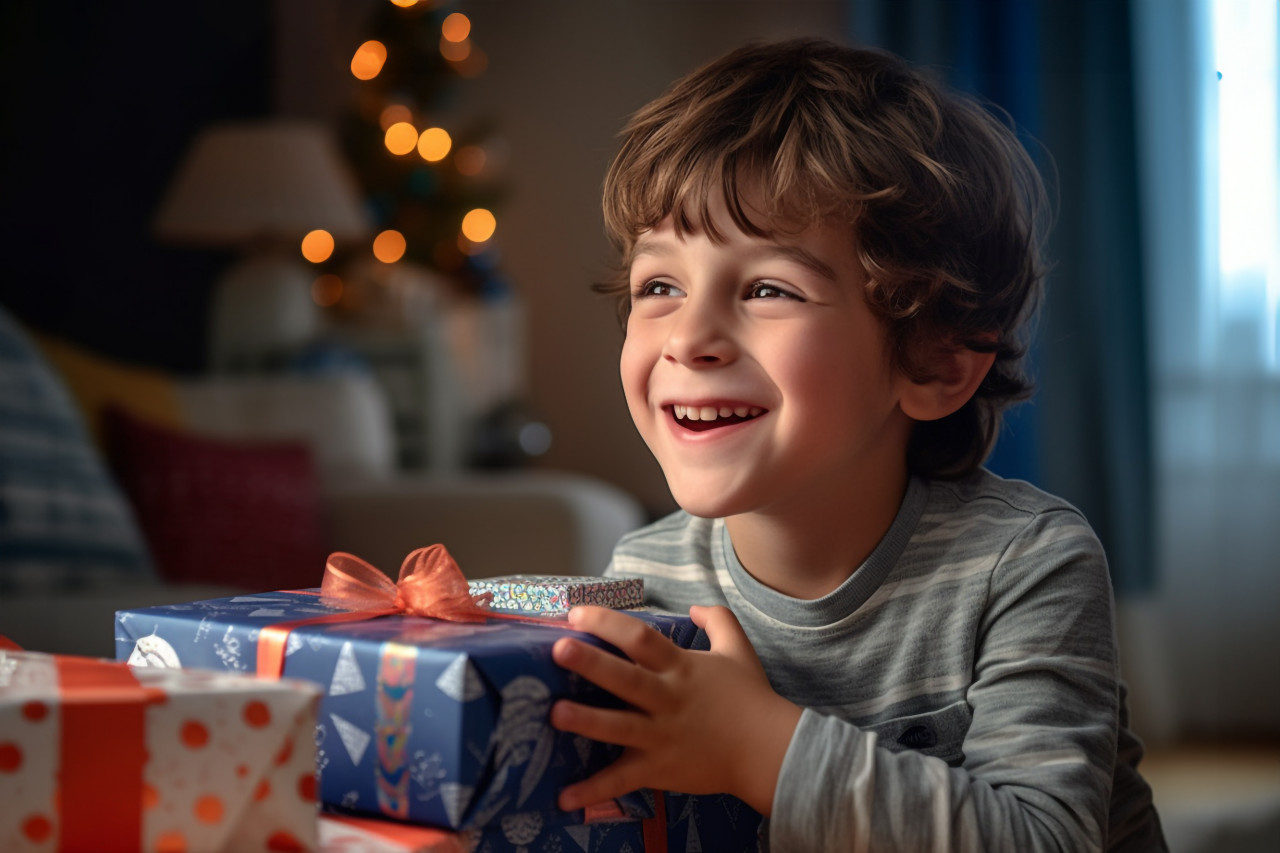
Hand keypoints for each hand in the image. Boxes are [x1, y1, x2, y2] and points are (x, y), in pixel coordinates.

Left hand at [549, 604, 801, 815]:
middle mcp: (667, 699)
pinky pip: (622, 780)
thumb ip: (719, 620)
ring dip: (586, 720)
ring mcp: (661, 735)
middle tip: (558, 649)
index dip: (609, 623)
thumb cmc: (752, 699)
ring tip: (554, 714)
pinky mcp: (658, 769)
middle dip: (591, 663)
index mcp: (681, 668)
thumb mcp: (739, 651)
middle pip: (626, 678)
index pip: (641, 638)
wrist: (771, 751)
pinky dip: (593, 790)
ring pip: (618, 726)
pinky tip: (562, 797)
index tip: (576, 613)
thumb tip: (695, 606)